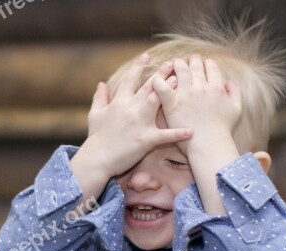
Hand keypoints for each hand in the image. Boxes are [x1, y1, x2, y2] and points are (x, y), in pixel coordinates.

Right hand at [72, 54, 192, 182]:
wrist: (97, 159)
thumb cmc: (96, 138)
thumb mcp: (95, 114)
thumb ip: (99, 98)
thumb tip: (101, 83)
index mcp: (119, 102)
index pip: (130, 80)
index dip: (138, 66)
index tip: (147, 56)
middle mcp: (130, 109)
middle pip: (148, 87)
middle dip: (161, 74)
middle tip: (173, 63)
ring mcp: (139, 123)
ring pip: (156, 103)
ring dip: (169, 92)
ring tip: (180, 82)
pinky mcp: (145, 139)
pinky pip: (164, 135)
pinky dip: (177, 134)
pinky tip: (190, 131)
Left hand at [152, 56, 241, 155]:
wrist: (208, 145)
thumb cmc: (222, 130)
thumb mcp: (236, 109)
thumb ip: (235, 92)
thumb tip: (229, 81)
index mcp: (216, 87)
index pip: (210, 66)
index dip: (206, 63)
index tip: (203, 63)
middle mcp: (201, 87)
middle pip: (195, 65)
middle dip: (192, 60)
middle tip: (188, 60)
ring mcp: (185, 94)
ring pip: (179, 70)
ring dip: (176, 64)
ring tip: (172, 64)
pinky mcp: (172, 104)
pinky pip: (162, 87)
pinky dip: (158, 80)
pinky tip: (156, 78)